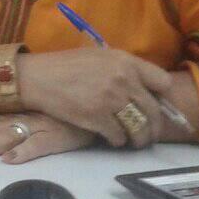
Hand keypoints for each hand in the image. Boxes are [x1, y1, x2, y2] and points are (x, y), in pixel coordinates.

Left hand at [0, 112, 95, 163]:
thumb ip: (15, 116)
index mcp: (17, 110)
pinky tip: (10, 160)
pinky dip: (25, 152)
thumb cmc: (67, 108)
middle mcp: (25, 116)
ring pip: (10, 135)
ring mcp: (41, 125)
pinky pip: (40, 145)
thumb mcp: (36, 109)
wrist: (100, 104)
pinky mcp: (60, 136)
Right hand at [19, 47, 172, 147]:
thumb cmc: (66, 66)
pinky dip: (118, 141)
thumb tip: (146, 90)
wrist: (36, 77)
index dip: (162, 97)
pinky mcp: (97, 118)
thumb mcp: (99, 57)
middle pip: (153, 111)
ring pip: (139, 127)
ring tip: (134, 141)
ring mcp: (110, 99)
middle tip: (148, 134)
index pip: (162, 82)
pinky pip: (119, 136)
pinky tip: (113, 139)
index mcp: (125, 61)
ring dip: (139, 138)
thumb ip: (124, 69)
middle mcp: (123, 79)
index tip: (156, 105)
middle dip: (153, 127)